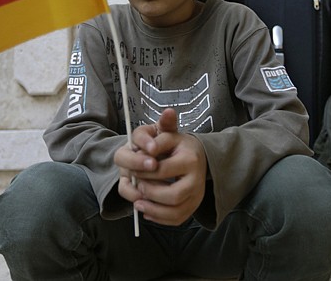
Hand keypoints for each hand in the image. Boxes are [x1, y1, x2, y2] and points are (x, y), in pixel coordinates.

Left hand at [114, 108, 207, 225]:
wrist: (196, 157)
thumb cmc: (176, 145)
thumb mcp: (169, 132)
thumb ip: (164, 125)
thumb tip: (168, 112)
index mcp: (190, 159)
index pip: (162, 169)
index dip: (143, 170)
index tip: (132, 168)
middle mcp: (197, 179)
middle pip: (172, 195)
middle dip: (149, 191)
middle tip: (137, 184)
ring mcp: (197, 195)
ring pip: (175, 210)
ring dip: (152, 208)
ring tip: (138, 202)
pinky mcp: (193, 207)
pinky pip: (176, 219)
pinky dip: (159, 218)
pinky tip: (146, 210)